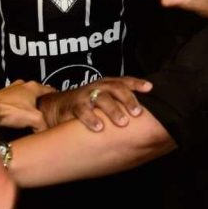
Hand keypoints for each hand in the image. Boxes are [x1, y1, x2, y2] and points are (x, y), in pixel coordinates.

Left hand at [0, 80, 54, 131]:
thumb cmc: (9, 111)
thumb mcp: (34, 119)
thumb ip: (44, 125)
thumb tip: (46, 132)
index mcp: (33, 86)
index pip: (50, 90)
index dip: (56, 98)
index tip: (59, 104)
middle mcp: (22, 85)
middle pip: (37, 94)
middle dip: (41, 103)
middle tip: (45, 113)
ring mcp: (11, 89)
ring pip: (25, 98)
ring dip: (28, 106)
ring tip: (31, 117)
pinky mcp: (2, 96)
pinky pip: (15, 102)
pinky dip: (18, 108)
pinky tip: (18, 117)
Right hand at [37, 77, 152, 131]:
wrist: (58, 106)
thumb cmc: (88, 105)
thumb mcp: (104, 101)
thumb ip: (120, 105)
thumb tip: (144, 118)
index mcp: (108, 85)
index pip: (124, 81)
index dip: (137, 83)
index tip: (150, 88)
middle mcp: (98, 87)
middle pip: (116, 88)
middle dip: (128, 99)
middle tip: (137, 113)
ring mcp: (86, 95)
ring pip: (101, 98)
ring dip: (113, 110)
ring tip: (123, 122)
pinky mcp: (74, 106)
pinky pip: (83, 111)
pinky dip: (91, 119)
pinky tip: (99, 128)